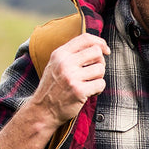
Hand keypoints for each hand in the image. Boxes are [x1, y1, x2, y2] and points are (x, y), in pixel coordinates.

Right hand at [0, 34, 108, 148]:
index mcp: (60, 54)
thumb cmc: (53, 87)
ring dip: (99, 77)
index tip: (105, 50)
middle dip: (100, 62)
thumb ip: (72, 54)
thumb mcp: (56, 64)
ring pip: (100, 69)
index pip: (85, 38)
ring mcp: (71, 77)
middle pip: (96, 52)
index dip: (100, 42)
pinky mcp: (79, 91)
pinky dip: (98, 89)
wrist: (43, 110)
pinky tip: (89, 93)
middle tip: (94, 72)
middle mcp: (65, 63)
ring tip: (89, 84)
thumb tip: (98, 46)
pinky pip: (100, 84)